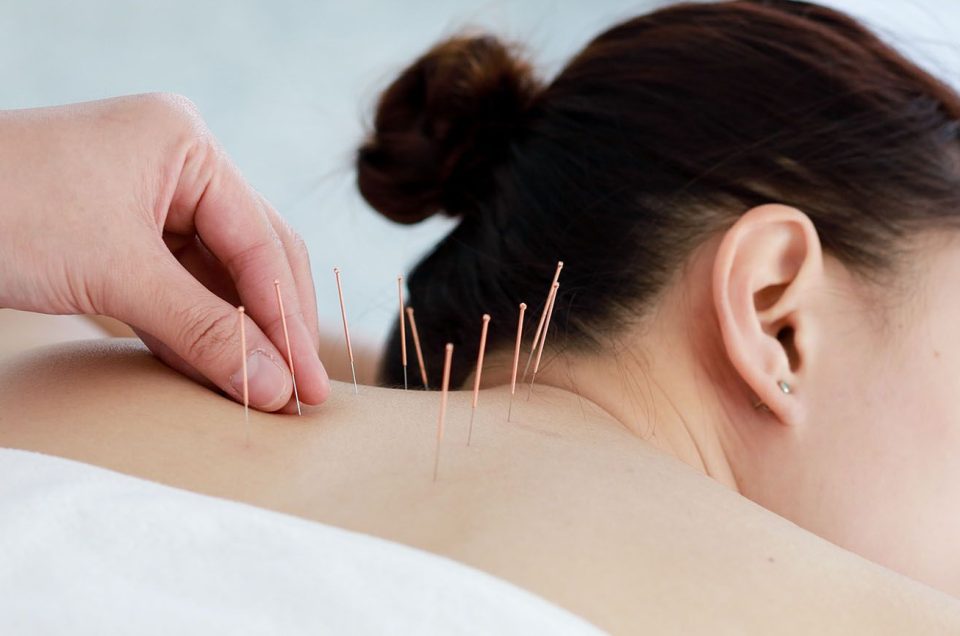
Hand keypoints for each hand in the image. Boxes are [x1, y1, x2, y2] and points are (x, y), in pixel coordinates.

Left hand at [0, 93, 329, 410]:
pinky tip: (218, 370)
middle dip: (275, 325)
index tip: (306, 384)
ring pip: (220, 277)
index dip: (287, 319)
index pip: (261, 243)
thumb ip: (204, 332)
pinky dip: (196, 330)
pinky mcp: (127, 234)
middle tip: (301, 392)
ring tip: (266, 391)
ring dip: (239, 334)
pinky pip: (180, 287)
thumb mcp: (115, 275)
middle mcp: (180, 167)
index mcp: (188, 145)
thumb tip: (274, 388)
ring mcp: (154, 199)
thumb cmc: (3, 210)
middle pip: (254, 255)